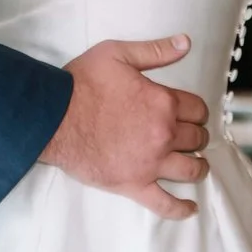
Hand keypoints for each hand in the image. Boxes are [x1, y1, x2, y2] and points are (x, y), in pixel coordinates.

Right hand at [43, 34, 209, 220]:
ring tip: (197, 166)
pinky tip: (190, 208)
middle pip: (196, 139)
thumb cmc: (82, 83)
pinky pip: (165, 203)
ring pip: (190, 170)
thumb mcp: (118, 54)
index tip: (191, 114)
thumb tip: (186, 42)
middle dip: (196, 137)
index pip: (197, 109)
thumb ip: (155, 50)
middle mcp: (163, 134)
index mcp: (163, 102)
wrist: (53, 116)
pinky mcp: (133, 184)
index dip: (197, 111)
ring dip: (198, 167)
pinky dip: (180, 208)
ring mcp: (150, 163)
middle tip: (189, 138)